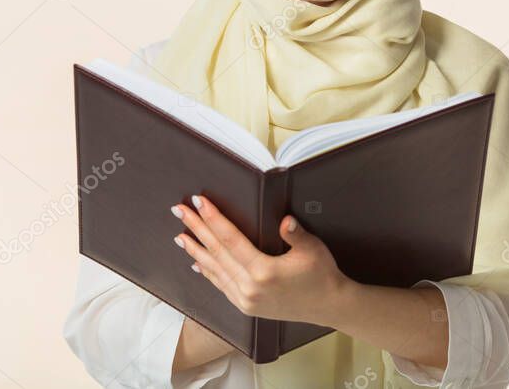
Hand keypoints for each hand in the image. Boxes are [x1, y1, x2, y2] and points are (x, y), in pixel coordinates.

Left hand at [170, 194, 349, 325]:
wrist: (329, 306)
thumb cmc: (322, 275)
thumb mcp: (312, 249)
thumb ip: (296, 234)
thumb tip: (284, 220)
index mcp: (263, 271)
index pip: (230, 239)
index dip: (213, 218)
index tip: (198, 202)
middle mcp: (249, 288)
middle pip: (216, 253)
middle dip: (196, 229)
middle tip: (179, 211)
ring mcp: (245, 300)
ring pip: (214, 270)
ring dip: (196, 251)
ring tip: (180, 235)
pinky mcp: (246, 306)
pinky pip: (221, 285)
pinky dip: (207, 272)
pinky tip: (196, 263)